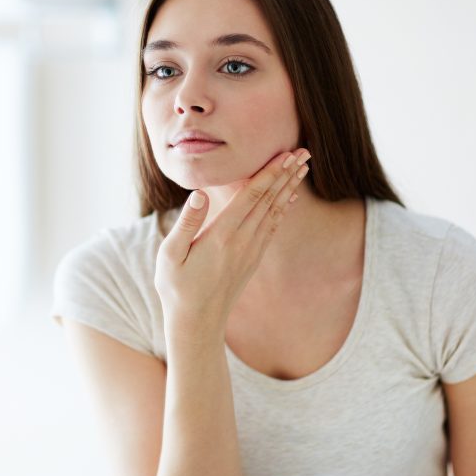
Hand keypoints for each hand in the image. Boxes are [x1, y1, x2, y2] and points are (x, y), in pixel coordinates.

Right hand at [154, 149, 310, 342]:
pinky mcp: (252, 259)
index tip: (285, 154)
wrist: (197, 323)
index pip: (251, 197)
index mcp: (221, 236)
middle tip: (304, 151)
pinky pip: (272, 227)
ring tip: (302, 168)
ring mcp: (250, 251)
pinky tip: (289, 197)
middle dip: (286, 174)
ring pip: (275, 212)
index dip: (269, 173)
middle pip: (269, 200)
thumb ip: (186, 223)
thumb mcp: (170, 255)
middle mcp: (242, 242)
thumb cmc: (176, 288)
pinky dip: (283, 208)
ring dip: (289, 187)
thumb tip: (198, 194)